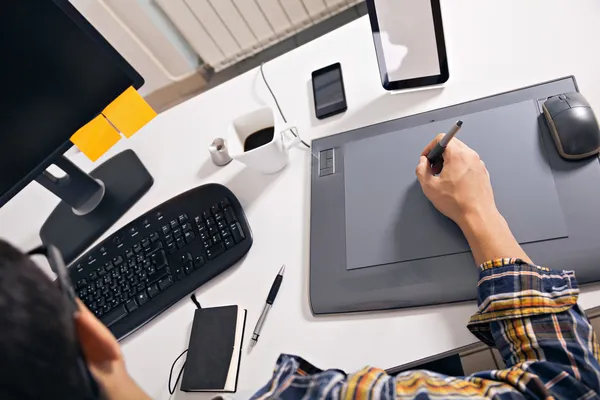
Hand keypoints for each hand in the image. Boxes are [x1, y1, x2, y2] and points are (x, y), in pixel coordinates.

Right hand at [415, 135, 531, 264]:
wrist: (478, 215)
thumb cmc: (455, 202)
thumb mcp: (429, 186)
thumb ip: (421, 170)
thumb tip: (423, 162)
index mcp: (457, 155)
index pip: (442, 138)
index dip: (430, 148)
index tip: (426, 159)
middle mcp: (470, 155)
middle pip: (452, 144)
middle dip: (439, 154)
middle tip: (433, 170)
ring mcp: (479, 163)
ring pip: (460, 153)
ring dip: (449, 161)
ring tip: (444, 178)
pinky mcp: (483, 172)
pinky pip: (468, 162)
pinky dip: (459, 167)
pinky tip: (455, 183)